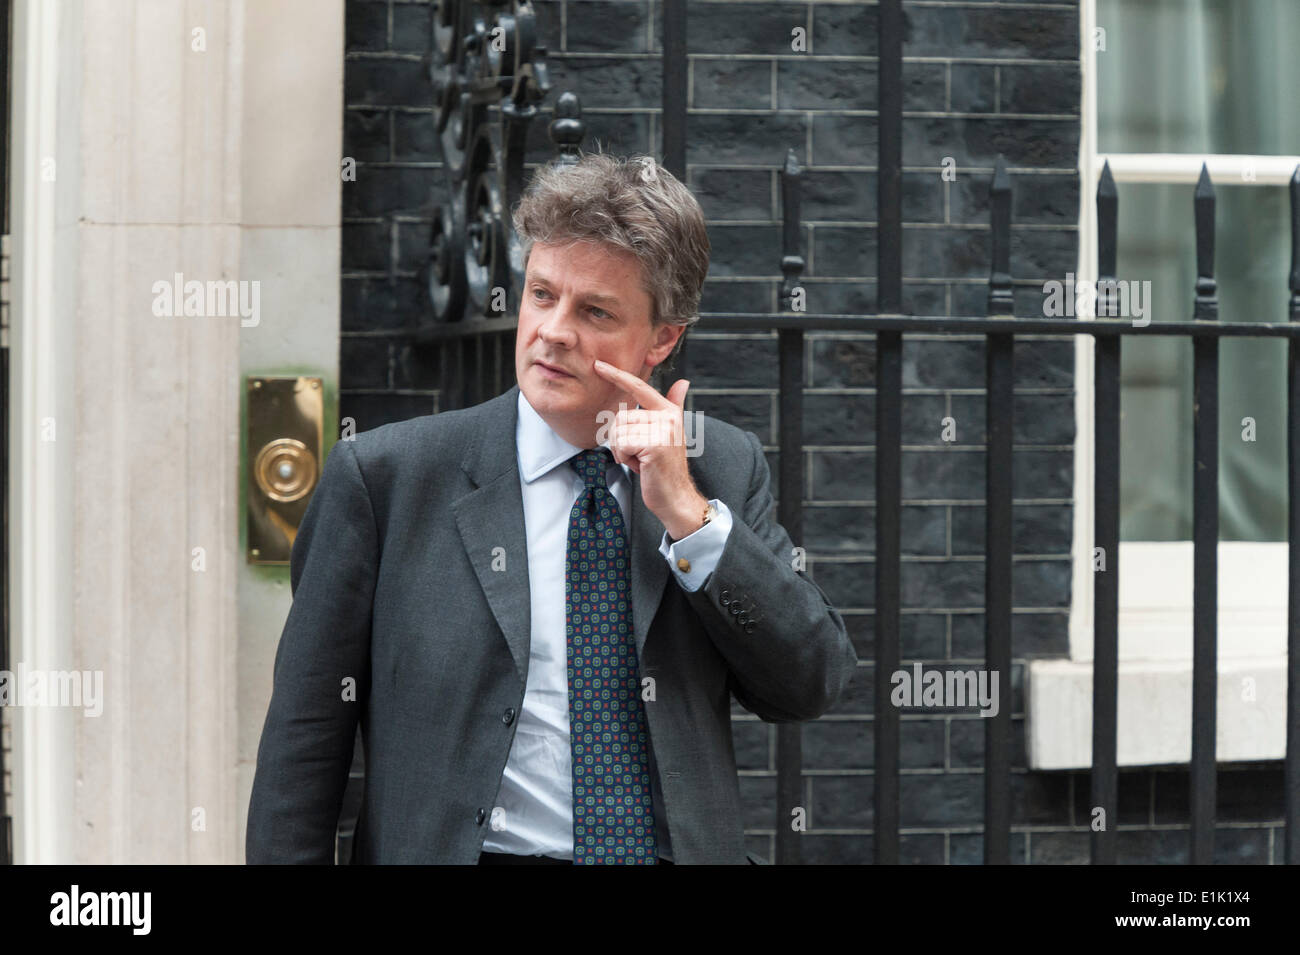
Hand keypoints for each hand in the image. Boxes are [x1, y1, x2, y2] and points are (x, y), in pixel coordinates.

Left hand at [591, 359, 707, 539]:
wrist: (676, 497)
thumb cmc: (664, 468)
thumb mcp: (667, 434)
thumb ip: (672, 406)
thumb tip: (683, 382)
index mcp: (669, 412)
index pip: (639, 387)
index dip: (617, 375)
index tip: (598, 365)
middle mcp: (668, 417)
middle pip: (621, 416)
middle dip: (622, 439)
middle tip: (639, 454)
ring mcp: (663, 430)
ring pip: (618, 430)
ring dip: (622, 450)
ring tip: (640, 460)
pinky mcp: (654, 444)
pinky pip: (621, 444)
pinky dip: (624, 458)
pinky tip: (640, 466)